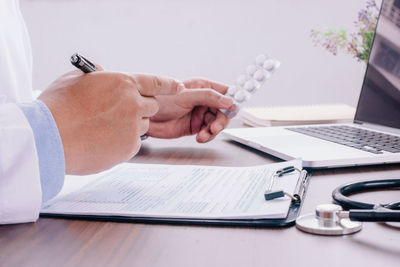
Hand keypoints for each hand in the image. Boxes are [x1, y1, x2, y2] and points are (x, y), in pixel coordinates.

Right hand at [39, 70, 181, 174]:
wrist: (48, 138)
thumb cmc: (57, 107)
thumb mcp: (76, 80)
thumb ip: (98, 76)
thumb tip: (105, 74)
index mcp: (123, 83)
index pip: (156, 81)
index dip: (170, 84)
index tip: (180, 87)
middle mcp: (134, 103)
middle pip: (152, 106)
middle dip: (141, 108)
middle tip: (119, 113)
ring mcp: (133, 127)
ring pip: (143, 126)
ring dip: (131, 126)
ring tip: (104, 129)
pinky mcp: (130, 147)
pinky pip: (134, 143)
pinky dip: (123, 143)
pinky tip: (102, 142)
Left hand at [147, 78, 233, 142]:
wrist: (145, 116)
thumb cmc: (160, 99)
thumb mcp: (186, 96)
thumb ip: (208, 97)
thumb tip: (228, 100)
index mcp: (203, 87)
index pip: (225, 92)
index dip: (232, 100)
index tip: (233, 109)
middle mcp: (204, 100)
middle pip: (224, 110)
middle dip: (221, 120)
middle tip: (214, 127)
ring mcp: (200, 114)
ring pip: (217, 123)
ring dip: (213, 130)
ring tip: (204, 134)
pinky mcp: (195, 126)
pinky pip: (208, 132)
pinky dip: (207, 136)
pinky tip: (200, 137)